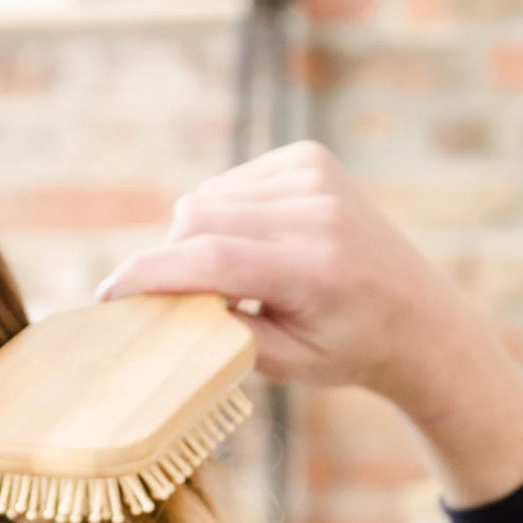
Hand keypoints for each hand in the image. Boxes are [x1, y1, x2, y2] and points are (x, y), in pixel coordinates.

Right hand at [95, 140, 494, 418]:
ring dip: (195, 240)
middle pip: (196, 220)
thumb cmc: (346, 351)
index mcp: (314, 268)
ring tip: (228, 280)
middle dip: (168, 261)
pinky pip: (227, 186)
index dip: (146, 275)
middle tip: (175, 302)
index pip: (207, 258)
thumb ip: (218, 330)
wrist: (416, 318)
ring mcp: (314, 175)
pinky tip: (248, 249)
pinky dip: (219, 218)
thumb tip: (157, 304)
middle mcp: (318, 210)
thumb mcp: (279, 363)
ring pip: (205, 200)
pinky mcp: (308, 159)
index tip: (106, 297)